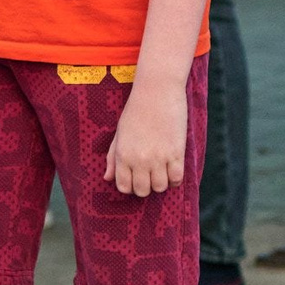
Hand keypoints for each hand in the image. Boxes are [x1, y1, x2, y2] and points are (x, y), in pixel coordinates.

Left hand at [105, 76, 189, 196]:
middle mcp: (139, 160)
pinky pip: (177, 178)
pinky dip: (175, 179)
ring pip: (160, 187)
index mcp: (122, 155)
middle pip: (143, 191)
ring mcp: (159, 158)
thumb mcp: (119, 134)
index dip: (129, 187)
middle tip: (148, 177)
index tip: (134, 179)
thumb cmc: (135, 112)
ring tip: (161, 173)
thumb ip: (113, 158)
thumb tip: (107, 178)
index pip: (124, 187)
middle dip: (144, 187)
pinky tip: (172, 171)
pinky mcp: (176, 153)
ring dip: (160, 184)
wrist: (156, 93)